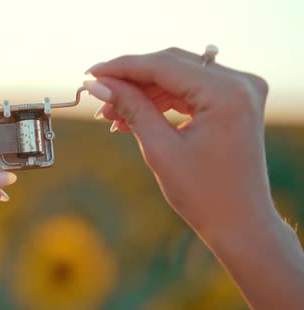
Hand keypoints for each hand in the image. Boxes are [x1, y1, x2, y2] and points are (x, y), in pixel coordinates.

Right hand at [85, 47, 303, 309]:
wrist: (240, 224)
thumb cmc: (203, 194)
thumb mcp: (160, 148)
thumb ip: (131, 108)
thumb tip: (98, 85)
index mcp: (227, 92)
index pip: (164, 65)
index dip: (122, 67)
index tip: (90, 74)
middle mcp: (240, 83)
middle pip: (171, 65)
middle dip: (130, 79)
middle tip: (97, 93)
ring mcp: (240, 91)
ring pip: (177, 77)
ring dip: (142, 92)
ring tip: (110, 113)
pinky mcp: (234, 102)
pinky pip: (189, 90)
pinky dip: (160, 101)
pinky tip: (131, 116)